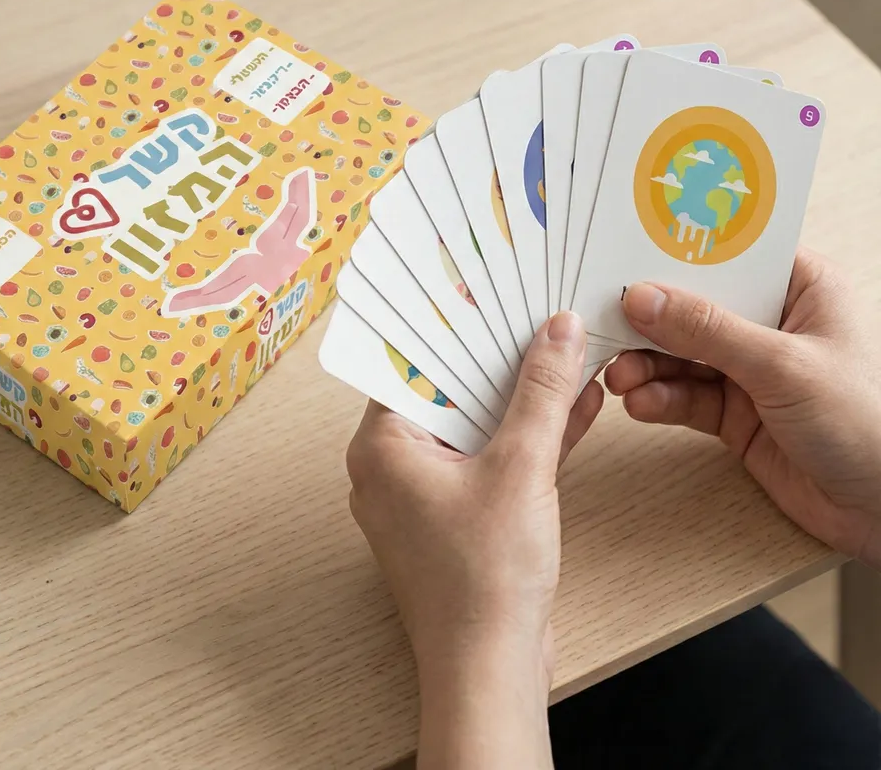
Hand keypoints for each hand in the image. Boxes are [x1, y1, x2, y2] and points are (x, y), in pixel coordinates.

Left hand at [346, 310, 602, 768]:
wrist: (492, 671)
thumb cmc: (484, 580)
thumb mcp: (521, 469)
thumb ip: (540, 394)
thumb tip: (557, 330)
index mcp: (383, 446)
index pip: (411, 363)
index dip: (452, 325)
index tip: (485, 289)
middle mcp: (394, 465)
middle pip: (449, 389)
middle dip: (499, 355)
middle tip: (533, 307)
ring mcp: (427, 492)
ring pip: (477, 425)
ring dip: (523, 396)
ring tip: (566, 346)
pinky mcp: (459, 516)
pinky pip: (492, 459)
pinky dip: (528, 437)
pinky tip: (577, 403)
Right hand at [606, 249, 880, 568]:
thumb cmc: (869, 423)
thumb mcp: (783, 366)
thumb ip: (707, 331)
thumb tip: (641, 297)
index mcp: (801, 288)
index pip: (727, 258)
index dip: (676, 257)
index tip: (623, 260)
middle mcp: (773, 324)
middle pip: (694, 308)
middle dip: (649, 322)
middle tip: (606, 329)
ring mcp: (752, 371)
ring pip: (681, 356)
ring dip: (647, 366)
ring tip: (620, 378)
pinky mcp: (737, 415)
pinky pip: (686, 397)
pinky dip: (660, 400)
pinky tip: (641, 406)